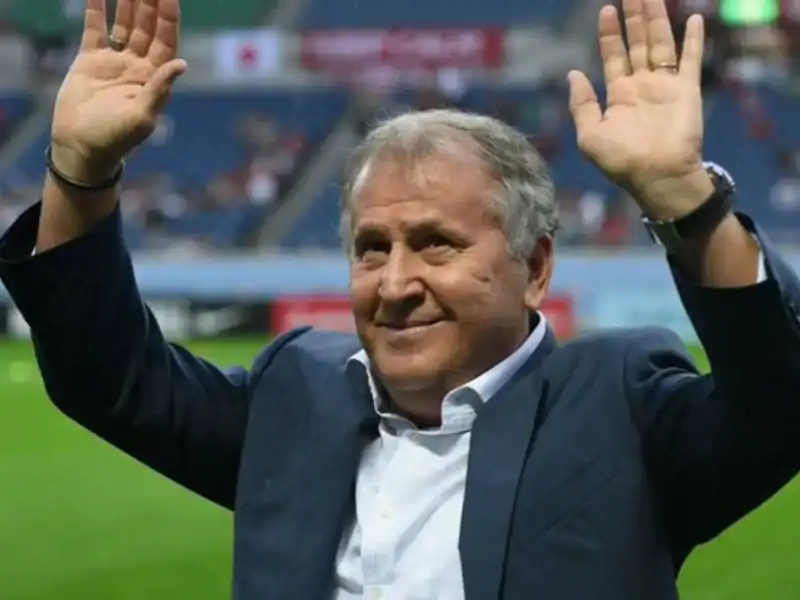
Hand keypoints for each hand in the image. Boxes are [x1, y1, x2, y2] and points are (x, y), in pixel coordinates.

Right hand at [51, 0, 185, 182]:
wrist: (81, 146)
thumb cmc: (115, 138)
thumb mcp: (142, 117)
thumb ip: (160, 89)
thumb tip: (182, 64)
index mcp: (155, 78)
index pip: (166, 40)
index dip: (169, 17)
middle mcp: (139, 66)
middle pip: (148, 27)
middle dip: (151, 3)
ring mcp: (116, 61)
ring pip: (126, 24)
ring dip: (129, 2)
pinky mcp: (91, 60)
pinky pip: (96, 28)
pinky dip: (97, 9)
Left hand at [568, 0, 709, 218]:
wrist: (657, 175)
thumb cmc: (621, 161)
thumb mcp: (589, 135)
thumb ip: (581, 104)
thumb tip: (574, 73)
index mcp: (619, 95)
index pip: (613, 56)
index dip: (609, 34)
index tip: (606, 10)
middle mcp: (642, 86)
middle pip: (637, 43)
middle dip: (633, 18)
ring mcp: (665, 86)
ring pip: (660, 44)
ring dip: (656, 19)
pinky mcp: (687, 90)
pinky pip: (690, 60)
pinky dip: (693, 40)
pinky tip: (693, 18)